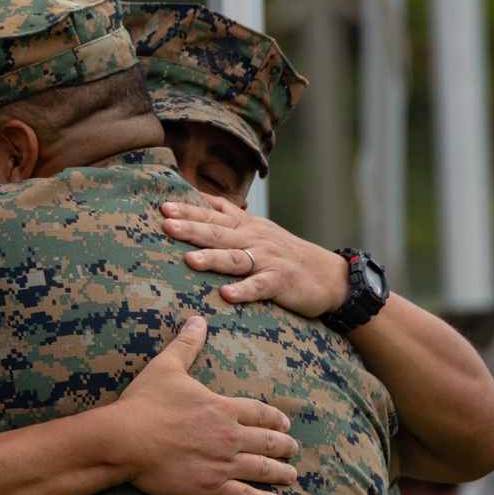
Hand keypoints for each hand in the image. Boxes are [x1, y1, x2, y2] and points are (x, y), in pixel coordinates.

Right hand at [111, 315, 297, 494]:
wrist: (124, 440)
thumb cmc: (144, 403)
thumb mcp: (166, 367)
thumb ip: (186, 344)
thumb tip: (198, 319)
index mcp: (223, 408)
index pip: (260, 413)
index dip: (275, 419)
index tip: (285, 425)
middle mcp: (230, 437)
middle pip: (268, 442)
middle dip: (284, 446)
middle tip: (293, 450)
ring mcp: (222, 464)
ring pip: (262, 469)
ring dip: (280, 473)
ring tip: (291, 476)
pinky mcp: (210, 488)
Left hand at [161, 197, 349, 317]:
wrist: (329, 276)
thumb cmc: (286, 254)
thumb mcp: (259, 229)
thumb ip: (231, 216)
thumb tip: (200, 199)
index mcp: (247, 226)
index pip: (214, 214)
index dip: (190, 209)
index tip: (164, 206)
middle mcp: (255, 239)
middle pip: (219, 233)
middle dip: (192, 228)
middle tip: (166, 225)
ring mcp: (268, 260)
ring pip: (236, 258)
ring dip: (213, 258)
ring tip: (190, 259)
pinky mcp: (281, 282)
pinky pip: (260, 287)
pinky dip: (244, 291)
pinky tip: (227, 295)